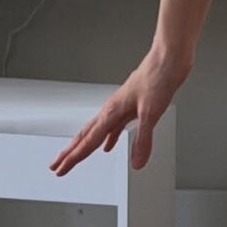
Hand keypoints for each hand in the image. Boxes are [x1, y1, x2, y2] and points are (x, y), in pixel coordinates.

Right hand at [49, 47, 190, 175]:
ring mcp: (123, 104)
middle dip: (71, 150)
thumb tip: (137, 163)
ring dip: (87, 143)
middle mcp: (113, 107)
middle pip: (86, 134)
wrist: (170, 56)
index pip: (89, 141)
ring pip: (99, 129)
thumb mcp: (152, 112)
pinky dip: (109, 136)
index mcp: (112, 111)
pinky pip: (115, 124)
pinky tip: (110, 143)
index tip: (60, 170)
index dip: (74, 157)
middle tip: (56, 164)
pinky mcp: (134, 102)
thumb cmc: (159, 76)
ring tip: (77, 155)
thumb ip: (143, 139)